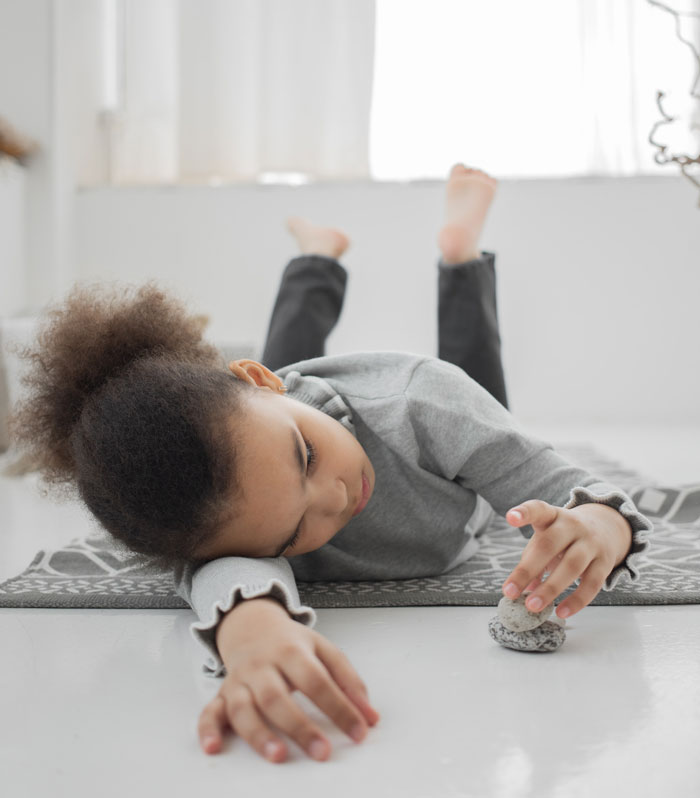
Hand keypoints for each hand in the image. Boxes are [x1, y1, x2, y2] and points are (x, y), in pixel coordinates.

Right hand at [197, 598, 379, 762]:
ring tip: (277, 756)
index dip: (339, 707)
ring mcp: (240, 680)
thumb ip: (349, 681)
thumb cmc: (291, 644)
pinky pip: (209, 711)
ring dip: (258, 734)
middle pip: (277, 696)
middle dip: (300, 727)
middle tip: (322, 753)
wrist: (251, 626)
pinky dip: (207, 730)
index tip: (359, 732)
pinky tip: (213, 748)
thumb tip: (370, 717)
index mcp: (291, 651)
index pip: (317, 680)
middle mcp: (262, 666)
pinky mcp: (222, 693)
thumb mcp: (324, 650)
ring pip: (243, 707)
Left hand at [501, 500, 631, 620]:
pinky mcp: (606, 562)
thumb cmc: (564, 536)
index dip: (524, 512)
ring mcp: (591, 543)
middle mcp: (573, 526)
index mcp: (553, 516)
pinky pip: (592, 583)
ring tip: (533, 606)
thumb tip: (522, 590)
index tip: (510, 517)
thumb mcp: (546, 537)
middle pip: (550, 545)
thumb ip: (531, 559)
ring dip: (550, 588)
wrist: (606, 528)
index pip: (538, 509)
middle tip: (509, 592)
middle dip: (528, 569)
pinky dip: (577, 600)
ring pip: (571, 566)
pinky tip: (561, 612)